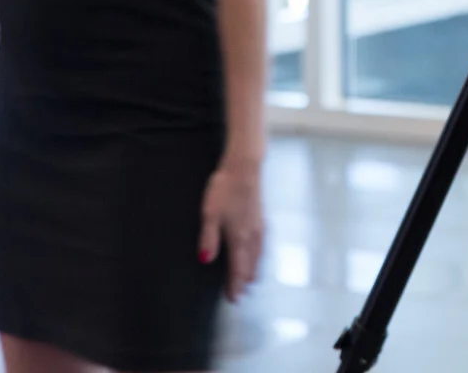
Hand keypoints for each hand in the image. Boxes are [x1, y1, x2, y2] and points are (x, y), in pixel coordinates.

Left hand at [199, 156, 264, 301]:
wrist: (245, 167)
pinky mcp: (261, 217)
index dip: (235, 285)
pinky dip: (259, 256)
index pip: (237, 268)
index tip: (233, 299)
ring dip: (254, 270)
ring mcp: (259, 226)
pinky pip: (262, 245)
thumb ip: (208, 238)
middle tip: (240, 294)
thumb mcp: (210, 213)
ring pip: (258, 256)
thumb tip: (205, 261)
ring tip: (251, 280)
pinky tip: (259, 253)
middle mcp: (252, 235)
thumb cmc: (225, 188)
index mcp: (239, 237)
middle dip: (245, 281)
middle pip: (250, 265)